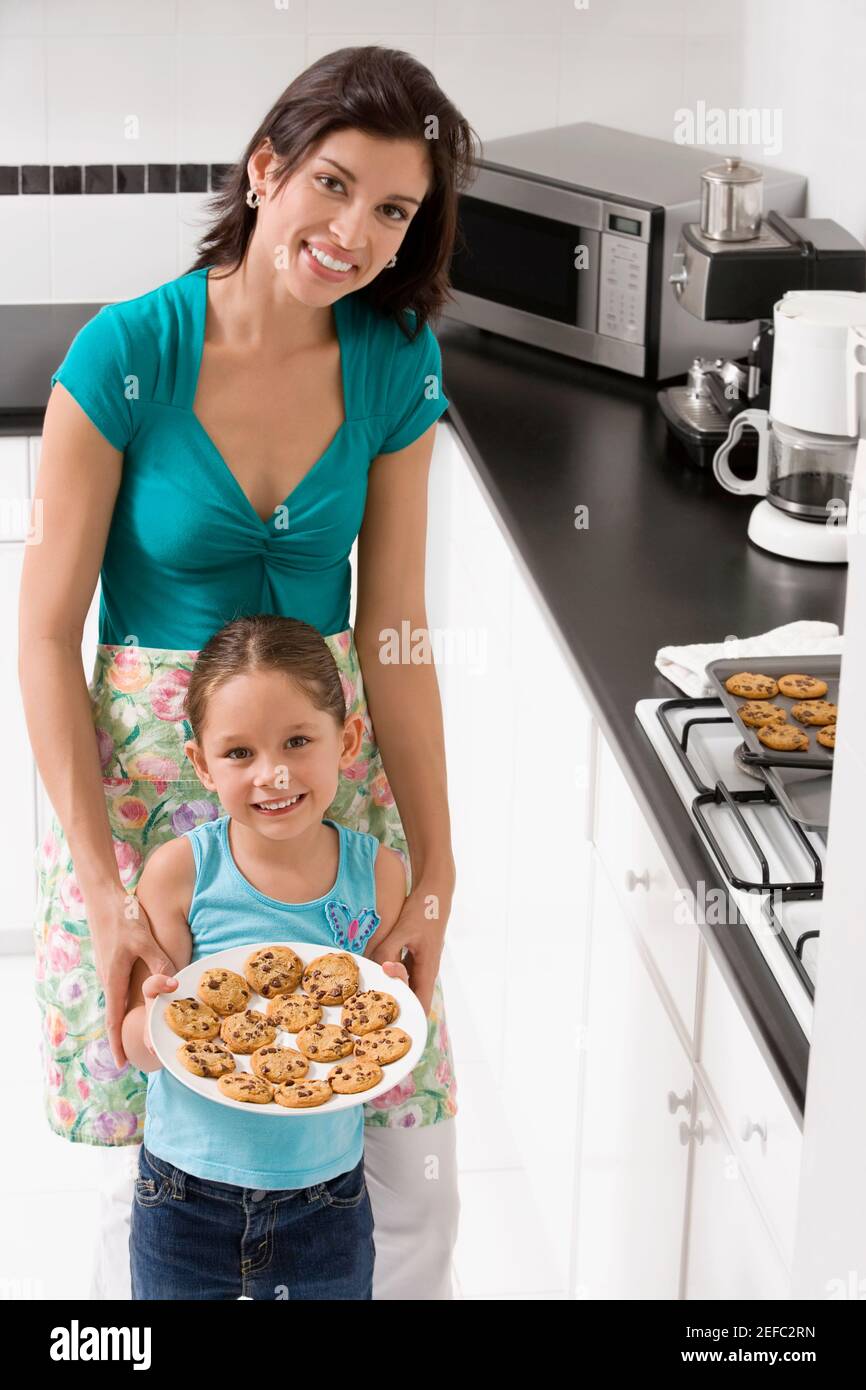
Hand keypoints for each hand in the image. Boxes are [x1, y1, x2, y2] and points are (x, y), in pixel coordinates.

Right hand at [87, 884, 178, 1067]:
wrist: (103, 897)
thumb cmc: (123, 917)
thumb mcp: (143, 939)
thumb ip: (158, 962)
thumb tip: (173, 985)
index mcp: (113, 978)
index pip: (114, 1019)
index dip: (117, 1043)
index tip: (121, 1064)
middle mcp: (108, 979)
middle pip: (115, 1016)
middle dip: (122, 1038)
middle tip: (135, 1058)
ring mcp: (108, 971)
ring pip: (117, 1003)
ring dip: (124, 1022)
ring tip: (136, 1038)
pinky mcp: (112, 962)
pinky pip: (118, 990)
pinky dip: (125, 1005)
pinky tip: (136, 1007)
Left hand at [367, 877, 450, 1016]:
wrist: (435, 891)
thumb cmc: (423, 910)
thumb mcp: (403, 930)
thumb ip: (389, 951)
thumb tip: (380, 970)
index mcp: (428, 970)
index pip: (421, 1006)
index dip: (409, 1019)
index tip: (391, 1027)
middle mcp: (426, 971)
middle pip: (412, 999)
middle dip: (395, 1006)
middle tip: (372, 1012)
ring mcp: (421, 964)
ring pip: (407, 986)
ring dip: (392, 990)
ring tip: (370, 997)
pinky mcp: (415, 955)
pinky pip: (403, 972)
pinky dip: (390, 975)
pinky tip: (374, 972)